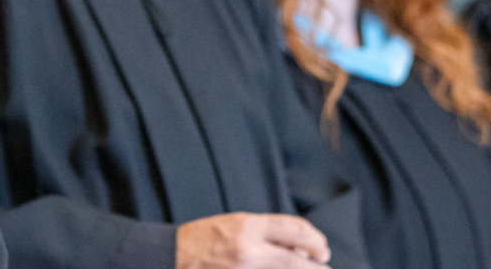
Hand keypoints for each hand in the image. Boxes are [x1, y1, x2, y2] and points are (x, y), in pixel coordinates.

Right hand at [174, 213, 330, 268]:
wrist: (168, 257)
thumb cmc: (199, 241)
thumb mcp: (233, 226)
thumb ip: (264, 234)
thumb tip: (297, 246)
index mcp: (247, 226)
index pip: (295, 229)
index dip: (315, 240)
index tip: (321, 249)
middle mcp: (248, 249)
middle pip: (296, 260)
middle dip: (315, 265)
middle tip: (322, 265)